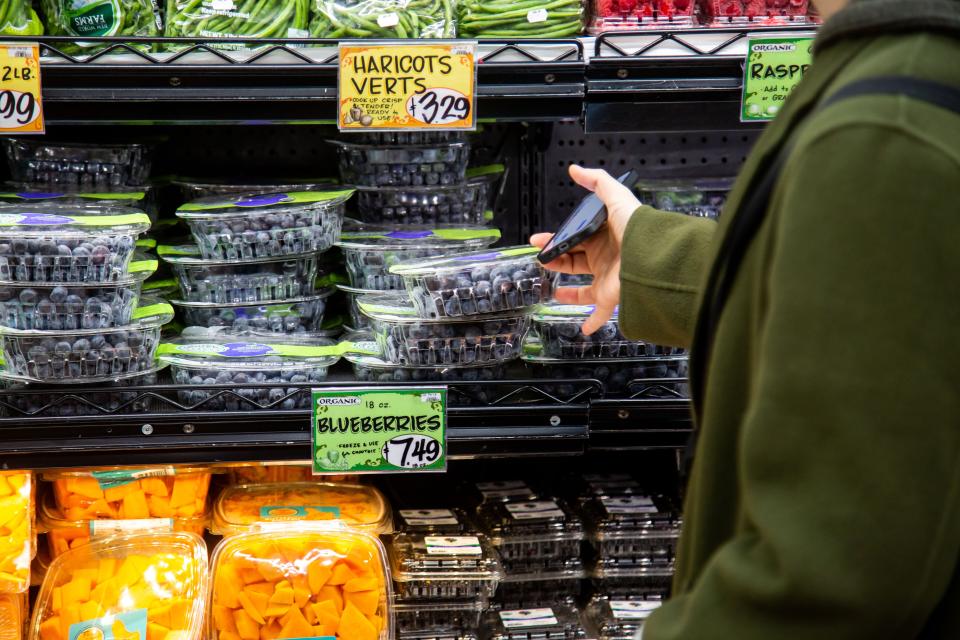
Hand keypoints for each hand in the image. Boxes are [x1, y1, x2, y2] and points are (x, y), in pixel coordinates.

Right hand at [530, 164, 640, 334]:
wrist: (652, 256)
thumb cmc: (637, 227)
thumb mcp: (616, 197)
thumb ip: (596, 181)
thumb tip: (575, 169)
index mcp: (606, 236)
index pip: (576, 237)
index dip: (557, 238)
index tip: (539, 240)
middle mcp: (607, 258)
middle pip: (575, 261)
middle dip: (557, 259)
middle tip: (540, 257)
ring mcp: (608, 279)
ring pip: (584, 289)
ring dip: (570, 292)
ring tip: (553, 289)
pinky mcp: (610, 297)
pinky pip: (601, 314)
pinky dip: (592, 322)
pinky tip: (583, 328)